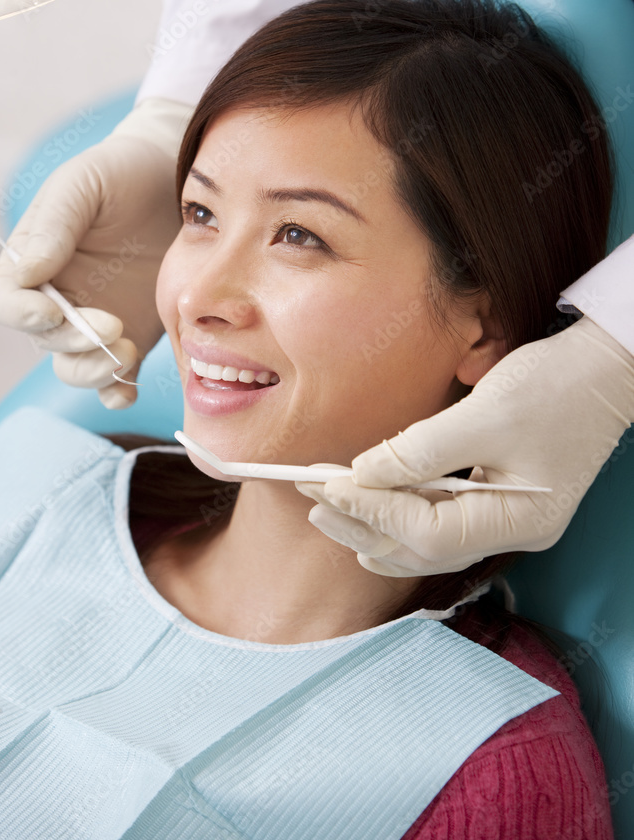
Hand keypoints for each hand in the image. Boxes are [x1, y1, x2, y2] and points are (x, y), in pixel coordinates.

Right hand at [0, 98, 193, 407]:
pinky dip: (119, 390)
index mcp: (34, 263)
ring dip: (94, 370)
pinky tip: (131, 386)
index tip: (54, 311)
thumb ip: (53, 225)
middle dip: (73, 343)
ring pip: (76, 367)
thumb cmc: (124, 174)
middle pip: (45, 341)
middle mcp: (61, 299)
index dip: (22, 315)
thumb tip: (28, 274)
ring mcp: (96, 322)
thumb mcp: (83, 184)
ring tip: (128, 349)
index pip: (6, 302)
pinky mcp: (134, 337)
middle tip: (112, 328)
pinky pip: (118, 378)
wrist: (178, 180)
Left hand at [295, 316, 633, 575]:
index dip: (371, 511)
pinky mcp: (498, 502)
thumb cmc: (557, 385)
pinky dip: (400, 516)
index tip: (325, 486)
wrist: (605, 369)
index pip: (426, 532)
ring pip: (427, 542)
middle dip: (363, 526)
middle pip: (422, 549)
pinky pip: (439, 523)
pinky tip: (369, 510)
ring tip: (327, 509)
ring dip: (375, 524)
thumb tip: (362, 474)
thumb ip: (421, 449)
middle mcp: (513, 531)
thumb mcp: (486, 413)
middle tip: (312, 501)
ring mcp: (507, 520)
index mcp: (519, 519)